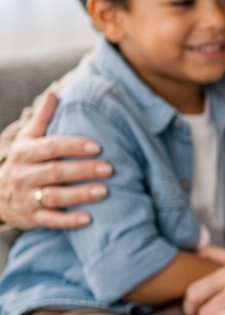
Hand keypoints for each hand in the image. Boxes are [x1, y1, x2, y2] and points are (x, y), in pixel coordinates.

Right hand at [0, 91, 110, 229]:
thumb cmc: (24, 161)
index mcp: (25, 153)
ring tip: (104, 192)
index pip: (50, 147)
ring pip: (53, 197)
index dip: (73, 146)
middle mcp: (24, 175)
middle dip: (82, 170)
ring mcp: (27, 197)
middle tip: (109, 168)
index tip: (98, 146)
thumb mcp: (28, 139)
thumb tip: (55, 93)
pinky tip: (89, 219)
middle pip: (54, 172)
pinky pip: (51, 220)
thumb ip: (43, 118)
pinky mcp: (32, 217)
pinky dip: (69, 221)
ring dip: (79, 195)